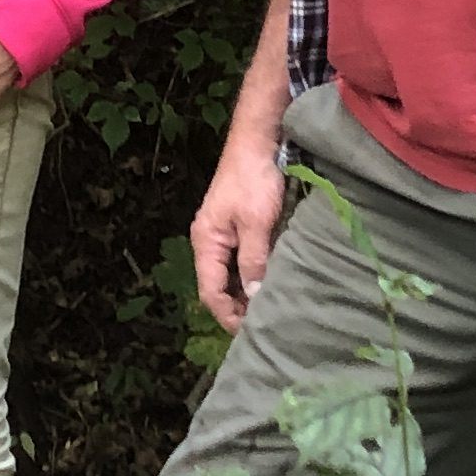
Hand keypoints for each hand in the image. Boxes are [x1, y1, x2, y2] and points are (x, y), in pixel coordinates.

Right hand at [191, 136, 286, 333]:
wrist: (256, 143)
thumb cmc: (253, 180)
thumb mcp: (257, 223)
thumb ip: (254, 259)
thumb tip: (255, 293)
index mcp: (206, 242)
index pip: (211, 291)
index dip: (228, 314)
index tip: (250, 332)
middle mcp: (209, 241)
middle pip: (217, 286)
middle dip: (237, 308)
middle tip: (263, 325)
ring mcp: (222, 234)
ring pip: (229, 274)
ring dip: (245, 292)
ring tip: (268, 309)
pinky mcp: (236, 227)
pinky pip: (239, 261)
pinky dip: (251, 275)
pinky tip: (269, 282)